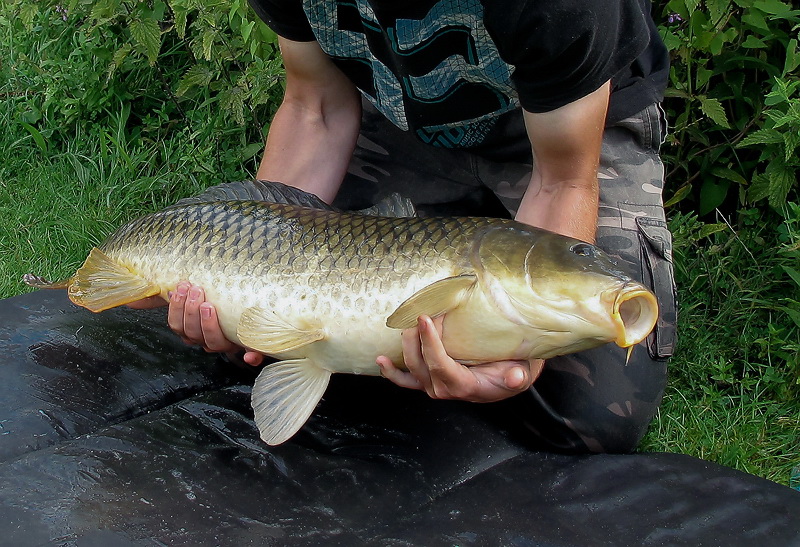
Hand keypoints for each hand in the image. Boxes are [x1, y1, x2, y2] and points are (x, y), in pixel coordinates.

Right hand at [131, 281, 264, 365]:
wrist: (256, 312)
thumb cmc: (218, 304)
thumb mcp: (192, 298)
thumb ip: (165, 298)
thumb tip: (129, 302)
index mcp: (196, 331)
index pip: (179, 327)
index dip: (177, 310)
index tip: (180, 288)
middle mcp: (211, 341)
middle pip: (194, 335)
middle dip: (191, 313)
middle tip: (195, 290)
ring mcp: (232, 344)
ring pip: (215, 344)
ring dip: (210, 327)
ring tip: (209, 305)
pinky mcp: (255, 347)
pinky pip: (254, 356)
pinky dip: (252, 357)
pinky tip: (250, 355)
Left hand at [376, 315, 543, 402]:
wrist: (509, 379)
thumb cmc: (514, 371)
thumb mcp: (522, 372)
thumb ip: (518, 377)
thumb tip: (515, 377)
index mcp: (463, 387)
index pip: (439, 365)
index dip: (430, 342)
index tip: (427, 318)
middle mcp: (442, 389)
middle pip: (419, 362)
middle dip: (417, 334)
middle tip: (423, 307)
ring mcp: (432, 386)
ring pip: (410, 365)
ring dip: (406, 341)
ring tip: (407, 318)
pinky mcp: (428, 381)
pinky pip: (405, 380)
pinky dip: (391, 373)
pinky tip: (380, 360)